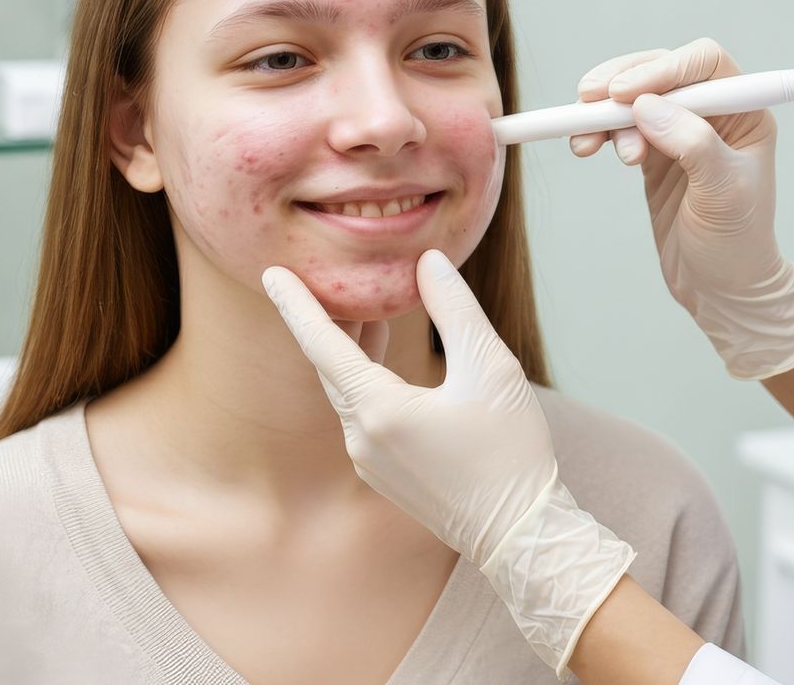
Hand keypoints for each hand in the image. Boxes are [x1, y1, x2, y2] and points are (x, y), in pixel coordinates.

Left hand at [263, 250, 635, 674]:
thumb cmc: (510, 450)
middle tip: (319, 278)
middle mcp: (362, 438)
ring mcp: (369, 461)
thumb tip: (427, 262)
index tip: (271, 273)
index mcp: (380, 410)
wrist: (521, 531)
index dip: (296, 304)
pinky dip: (366, 379)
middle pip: (330, 367)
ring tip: (363, 309)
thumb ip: (454, 308)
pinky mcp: (384, 474)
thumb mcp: (490, 367)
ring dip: (351, 350)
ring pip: (347, 391)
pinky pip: (361, 414)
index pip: (322, 344)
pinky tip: (385, 358)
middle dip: (326, 321)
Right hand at [574, 38, 793, 379]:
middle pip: (661, 72)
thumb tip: (646, 107)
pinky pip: (620, 127)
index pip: (704, 63)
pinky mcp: (654, 154)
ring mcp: (681, 132)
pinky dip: (598, 131)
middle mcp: (714, 114)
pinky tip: (585, 148)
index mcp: (745, 113)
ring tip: (587, 144)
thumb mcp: (723, 195)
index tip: (625, 92)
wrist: (722, 290)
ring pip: (634, 98)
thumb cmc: (737, 245)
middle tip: (589, 101)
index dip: (663, 67)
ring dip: (604, 113)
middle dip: (622, 83)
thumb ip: (692, 145)